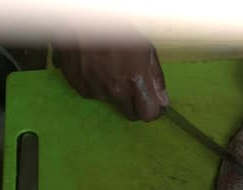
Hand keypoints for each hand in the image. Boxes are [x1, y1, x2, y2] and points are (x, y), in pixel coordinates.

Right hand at [53, 26, 168, 121]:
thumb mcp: (145, 48)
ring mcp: (97, 91)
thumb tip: (162, 101)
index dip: (152, 111)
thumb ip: (156, 78)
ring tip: (111, 70)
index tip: (153, 105)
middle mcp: (116, 90)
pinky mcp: (81, 89)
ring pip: (113, 103)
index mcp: (135, 79)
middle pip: (131, 115)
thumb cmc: (116, 29)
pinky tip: (97, 69)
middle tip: (134, 88)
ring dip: (115, 93)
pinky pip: (95, 96)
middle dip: (136, 105)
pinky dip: (98, 87)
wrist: (80, 21)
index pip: (148, 114)